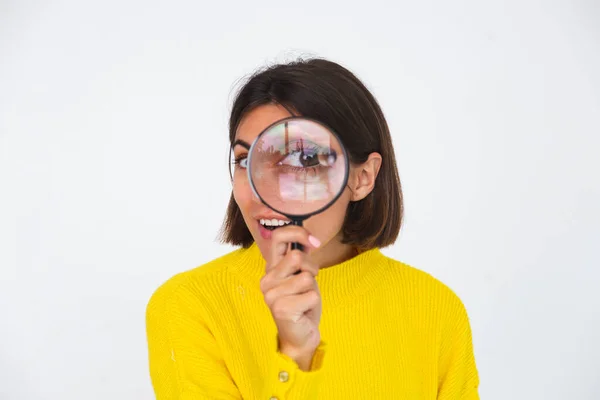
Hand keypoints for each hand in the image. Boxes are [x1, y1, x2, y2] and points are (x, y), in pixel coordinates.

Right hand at [259, 226, 321, 369]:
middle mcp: (266, 280)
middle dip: (311, 268)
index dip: (298, 233)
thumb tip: (309, 239)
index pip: (278, 236)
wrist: (300, 335)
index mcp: (271, 269)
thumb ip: (299, 258)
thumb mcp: (300, 276)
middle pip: (296, 257)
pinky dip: (314, 302)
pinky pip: (312, 295)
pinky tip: (304, 310)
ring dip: (312, 288)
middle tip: (309, 283)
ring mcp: (271, 295)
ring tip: (304, 299)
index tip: (313, 242)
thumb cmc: (302, 303)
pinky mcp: (281, 309)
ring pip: (306, 277)